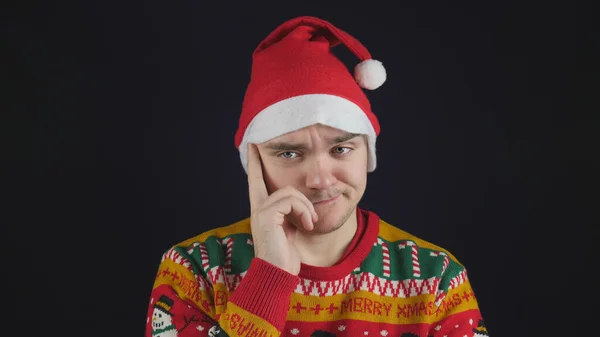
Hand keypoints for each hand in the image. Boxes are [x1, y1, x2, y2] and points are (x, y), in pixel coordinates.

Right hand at [246, 144, 317, 274]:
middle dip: (295, 195)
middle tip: (308, 223)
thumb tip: (302, 205)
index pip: (256, 181)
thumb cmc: (285, 258)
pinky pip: (291, 200)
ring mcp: (260, 210)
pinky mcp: (266, 215)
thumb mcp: (290, 231)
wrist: (277, 275)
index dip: (254, 163)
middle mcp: (258, 208)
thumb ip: (291, 215)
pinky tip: (306, 226)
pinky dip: (303, 211)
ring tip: (309, 226)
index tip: (253, 146)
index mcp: (262, 210)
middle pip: (279, 184)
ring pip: (289, 191)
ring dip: (305, 208)